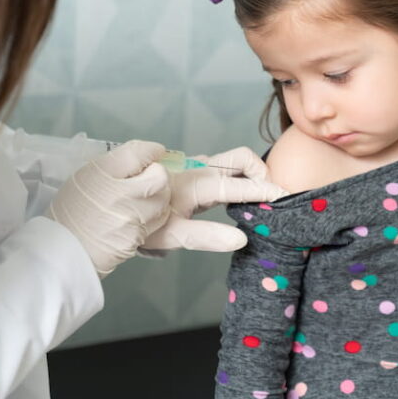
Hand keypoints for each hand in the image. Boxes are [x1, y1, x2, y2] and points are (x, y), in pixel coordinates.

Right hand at [47, 140, 170, 276]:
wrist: (62, 248)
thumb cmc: (72, 209)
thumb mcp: (85, 176)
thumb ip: (114, 165)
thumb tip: (143, 157)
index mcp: (101, 173)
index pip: (137, 153)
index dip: (151, 151)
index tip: (154, 152)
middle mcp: (119, 194)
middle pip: (160, 176)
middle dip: (158, 175)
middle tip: (148, 180)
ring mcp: (131, 218)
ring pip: (163, 200)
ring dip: (159, 197)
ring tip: (144, 200)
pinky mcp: (137, 238)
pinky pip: (157, 222)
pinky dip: (153, 217)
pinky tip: (139, 218)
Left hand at [139, 146, 287, 253]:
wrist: (112, 212)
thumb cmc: (141, 225)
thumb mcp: (171, 235)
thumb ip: (206, 237)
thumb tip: (241, 239)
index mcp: (196, 184)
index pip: (239, 184)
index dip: (264, 190)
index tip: (285, 196)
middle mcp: (198, 171)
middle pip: (239, 159)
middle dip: (260, 173)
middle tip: (270, 196)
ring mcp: (195, 169)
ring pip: (231, 162)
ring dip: (250, 175)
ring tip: (261, 198)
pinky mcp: (192, 173)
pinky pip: (221, 168)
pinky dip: (238, 177)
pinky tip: (240, 197)